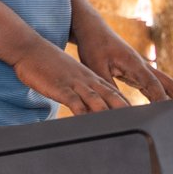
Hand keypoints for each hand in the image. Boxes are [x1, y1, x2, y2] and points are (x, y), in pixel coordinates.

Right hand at [14, 39, 132, 114]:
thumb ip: (80, 89)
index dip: (128, 104)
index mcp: (91, 77)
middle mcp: (87, 80)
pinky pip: (74, 102)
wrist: (30, 48)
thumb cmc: (48, 64)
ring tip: (122, 125)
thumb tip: (87, 104)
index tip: (142, 116)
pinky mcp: (61, 87)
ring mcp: (75, 83)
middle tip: (140, 122)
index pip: (115, 93)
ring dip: (109, 113)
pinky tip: (87, 123)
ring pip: (97, 99)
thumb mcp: (69, 75)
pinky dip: (82, 114)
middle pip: (112, 96)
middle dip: (126, 110)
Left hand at [74, 20, 172, 102]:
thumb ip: (107, 85)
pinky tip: (163, 104)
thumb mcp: (95, 67)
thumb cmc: (93, 46)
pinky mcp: (135, 71)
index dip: (160, 98)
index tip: (168, 111)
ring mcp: (140, 68)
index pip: (152, 84)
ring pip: (162, 83)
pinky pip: (152, 85)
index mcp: (134, 63)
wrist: (93, 29)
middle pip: (166, 82)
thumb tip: (115, 104)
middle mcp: (141, 65)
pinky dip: (160, 94)